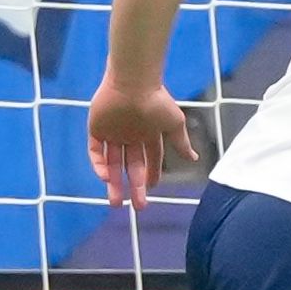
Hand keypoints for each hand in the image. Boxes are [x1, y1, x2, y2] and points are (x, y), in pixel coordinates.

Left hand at [86, 73, 194, 209]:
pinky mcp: (96, 129)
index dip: (151, 175)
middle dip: (135, 186)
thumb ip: (181, 142)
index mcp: (149, 133)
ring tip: (116, 203)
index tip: (150, 191)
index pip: (150, 159)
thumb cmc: (156, 101)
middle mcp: (131, 136)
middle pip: (132, 166)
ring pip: (112, 163)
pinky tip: (105, 177)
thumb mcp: (174, 123)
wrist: (132, 83)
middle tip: (138, 206)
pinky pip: (95, 151)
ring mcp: (113, 133)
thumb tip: (194, 158)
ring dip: (113, 182)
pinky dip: (99, 165)